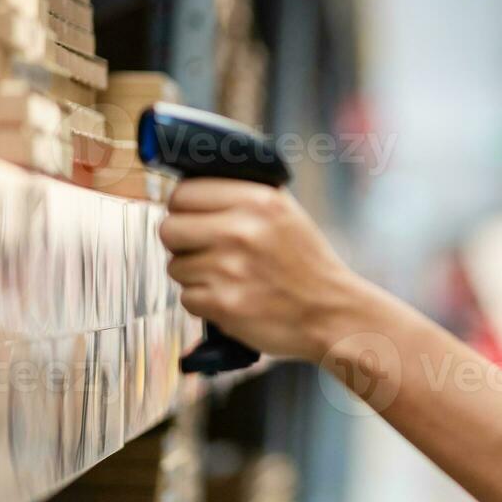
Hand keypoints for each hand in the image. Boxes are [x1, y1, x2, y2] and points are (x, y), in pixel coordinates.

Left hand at [160, 179, 361, 360]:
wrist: (332, 314)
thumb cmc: (306, 264)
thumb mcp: (286, 213)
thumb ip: (243, 196)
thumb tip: (191, 187)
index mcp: (259, 200)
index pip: (184, 192)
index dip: (184, 208)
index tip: (195, 219)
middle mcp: (243, 230)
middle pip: (169, 228)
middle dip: (182, 242)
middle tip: (205, 251)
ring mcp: (231, 269)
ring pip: (175, 266)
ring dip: (195, 276)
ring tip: (228, 278)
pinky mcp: (224, 304)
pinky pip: (187, 299)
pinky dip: (205, 303)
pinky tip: (233, 298)